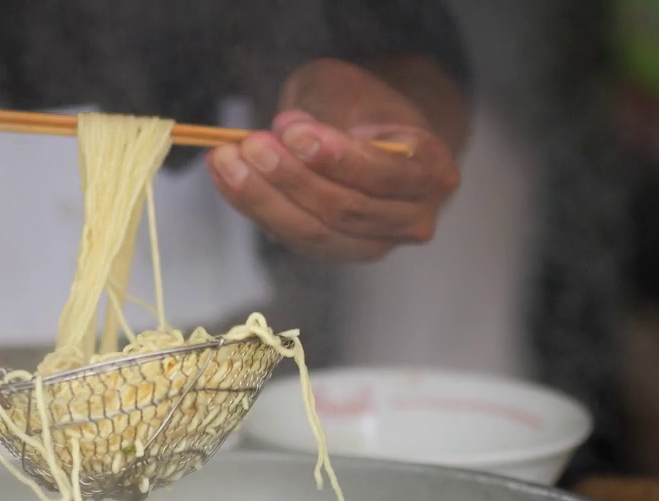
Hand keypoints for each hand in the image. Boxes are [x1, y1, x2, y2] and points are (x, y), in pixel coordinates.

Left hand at [207, 59, 460, 261]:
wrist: (374, 136)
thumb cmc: (364, 108)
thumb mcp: (350, 89)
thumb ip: (324, 109)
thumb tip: (285, 133)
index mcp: (433, 170)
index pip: (384, 173)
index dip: (336, 157)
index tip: (292, 132)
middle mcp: (414, 217)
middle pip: (346, 209)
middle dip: (291, 177)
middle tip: (249, 145)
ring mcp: (376, 243)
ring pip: (315, 231)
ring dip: (263, 197)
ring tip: (225, 160)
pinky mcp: (337, 253)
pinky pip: (293, 237)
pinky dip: (255, 207)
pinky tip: (225, 176)